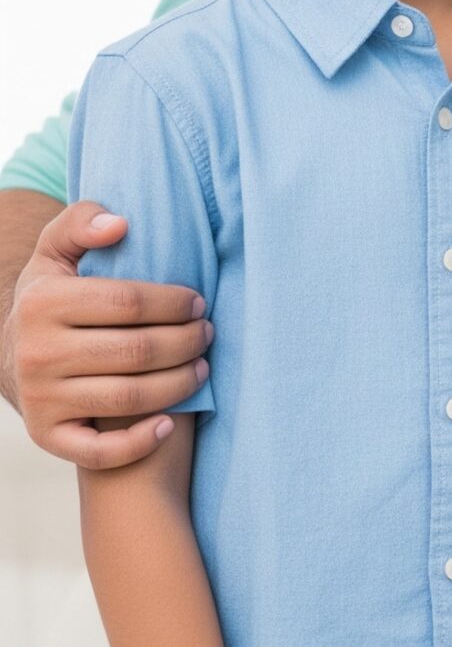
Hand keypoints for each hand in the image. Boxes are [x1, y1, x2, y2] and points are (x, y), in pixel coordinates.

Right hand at [8, 201, 211, 467]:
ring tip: (202, 366)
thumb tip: (119, 224)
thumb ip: (82, 222)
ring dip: (180, 383)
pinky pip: (99, 452)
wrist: (18, 354)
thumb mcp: (57, 251)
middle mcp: (36, 354)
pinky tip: (167, 423)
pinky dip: (139, 441)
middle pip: (137, 351)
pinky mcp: (48, 437)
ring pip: (130, 396)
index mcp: (42, 303)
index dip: (175, 301)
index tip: (199, 300)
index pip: (129, 302)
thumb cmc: (59, 295)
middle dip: (187, 341)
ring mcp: (40, 399)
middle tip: (209, 332)